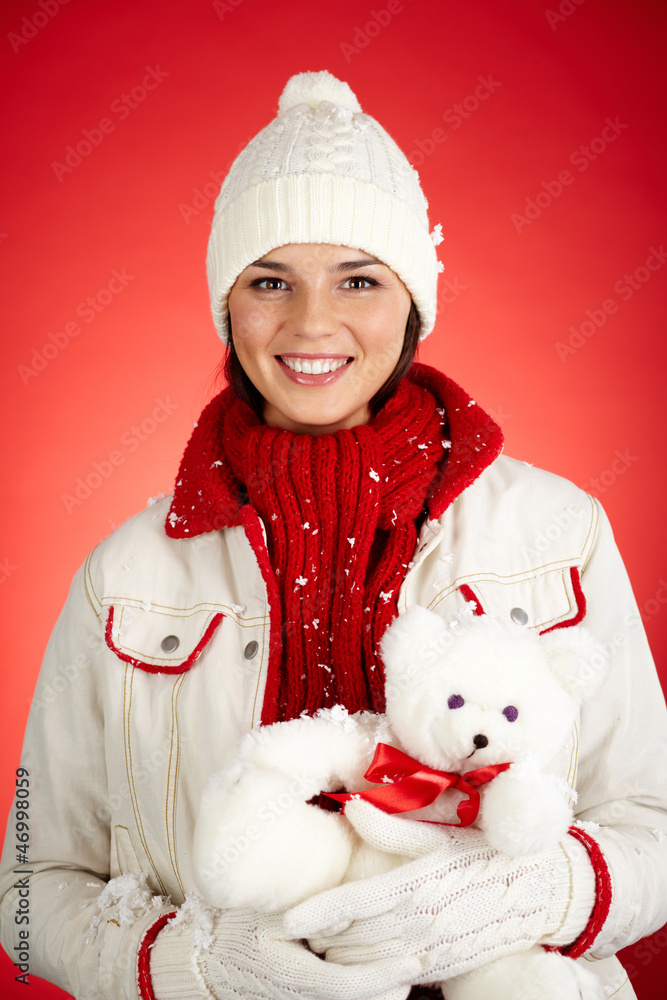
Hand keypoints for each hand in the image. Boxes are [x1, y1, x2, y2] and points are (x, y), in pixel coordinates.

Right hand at [194, 906, 419, 999]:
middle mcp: (307, 997)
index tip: (416, 960)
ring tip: (426, 949)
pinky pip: (350, 993)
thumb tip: (345, 915)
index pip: (349, 985)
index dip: (385, 974)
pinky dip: (378, 981)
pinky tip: (400, 963)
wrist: (210, 963)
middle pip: (365, 998)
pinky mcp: (313, 996)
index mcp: (295, 977)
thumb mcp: (262, 915)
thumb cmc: (236, 931)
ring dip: (394, 978)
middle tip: (436, 941)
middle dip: (401, 974)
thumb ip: (302, 912)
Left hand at [284, 800, 574, 983]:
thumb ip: (393, 824)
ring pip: (369, 964)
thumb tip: (350, 806)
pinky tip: (357, 957)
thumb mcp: (443, 831)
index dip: (315, 914)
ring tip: (322, 939)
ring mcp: (434, 951)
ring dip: (340, 956)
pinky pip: (395, 975)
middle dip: (322, 935)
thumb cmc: (488, 851)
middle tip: (302, 921)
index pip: (353, 906)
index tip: (286, 916)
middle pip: (352, 941)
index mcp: (418, 884)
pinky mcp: (445, 968)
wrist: (545, 892)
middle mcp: (423, 924)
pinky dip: (369, 970)